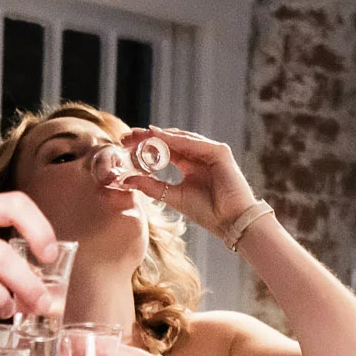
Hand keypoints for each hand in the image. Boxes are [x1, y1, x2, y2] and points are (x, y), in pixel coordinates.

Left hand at [120, 125, 257, 236]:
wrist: (230, 221)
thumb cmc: (207, 212)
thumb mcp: (173, 197)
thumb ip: (152, 187)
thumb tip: (127, 180)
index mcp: (190, 165)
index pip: (165, 150)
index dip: (146, 145)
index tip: (124, 144)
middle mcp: (199, 155)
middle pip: (171, 140)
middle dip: (149, 137)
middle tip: (127, 135)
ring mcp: (210, 152)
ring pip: (181, 138)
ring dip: (159, 135)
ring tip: (139, 134)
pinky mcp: (219, 152)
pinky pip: (194, 142)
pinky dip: (176, 139)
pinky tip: (159, 136)